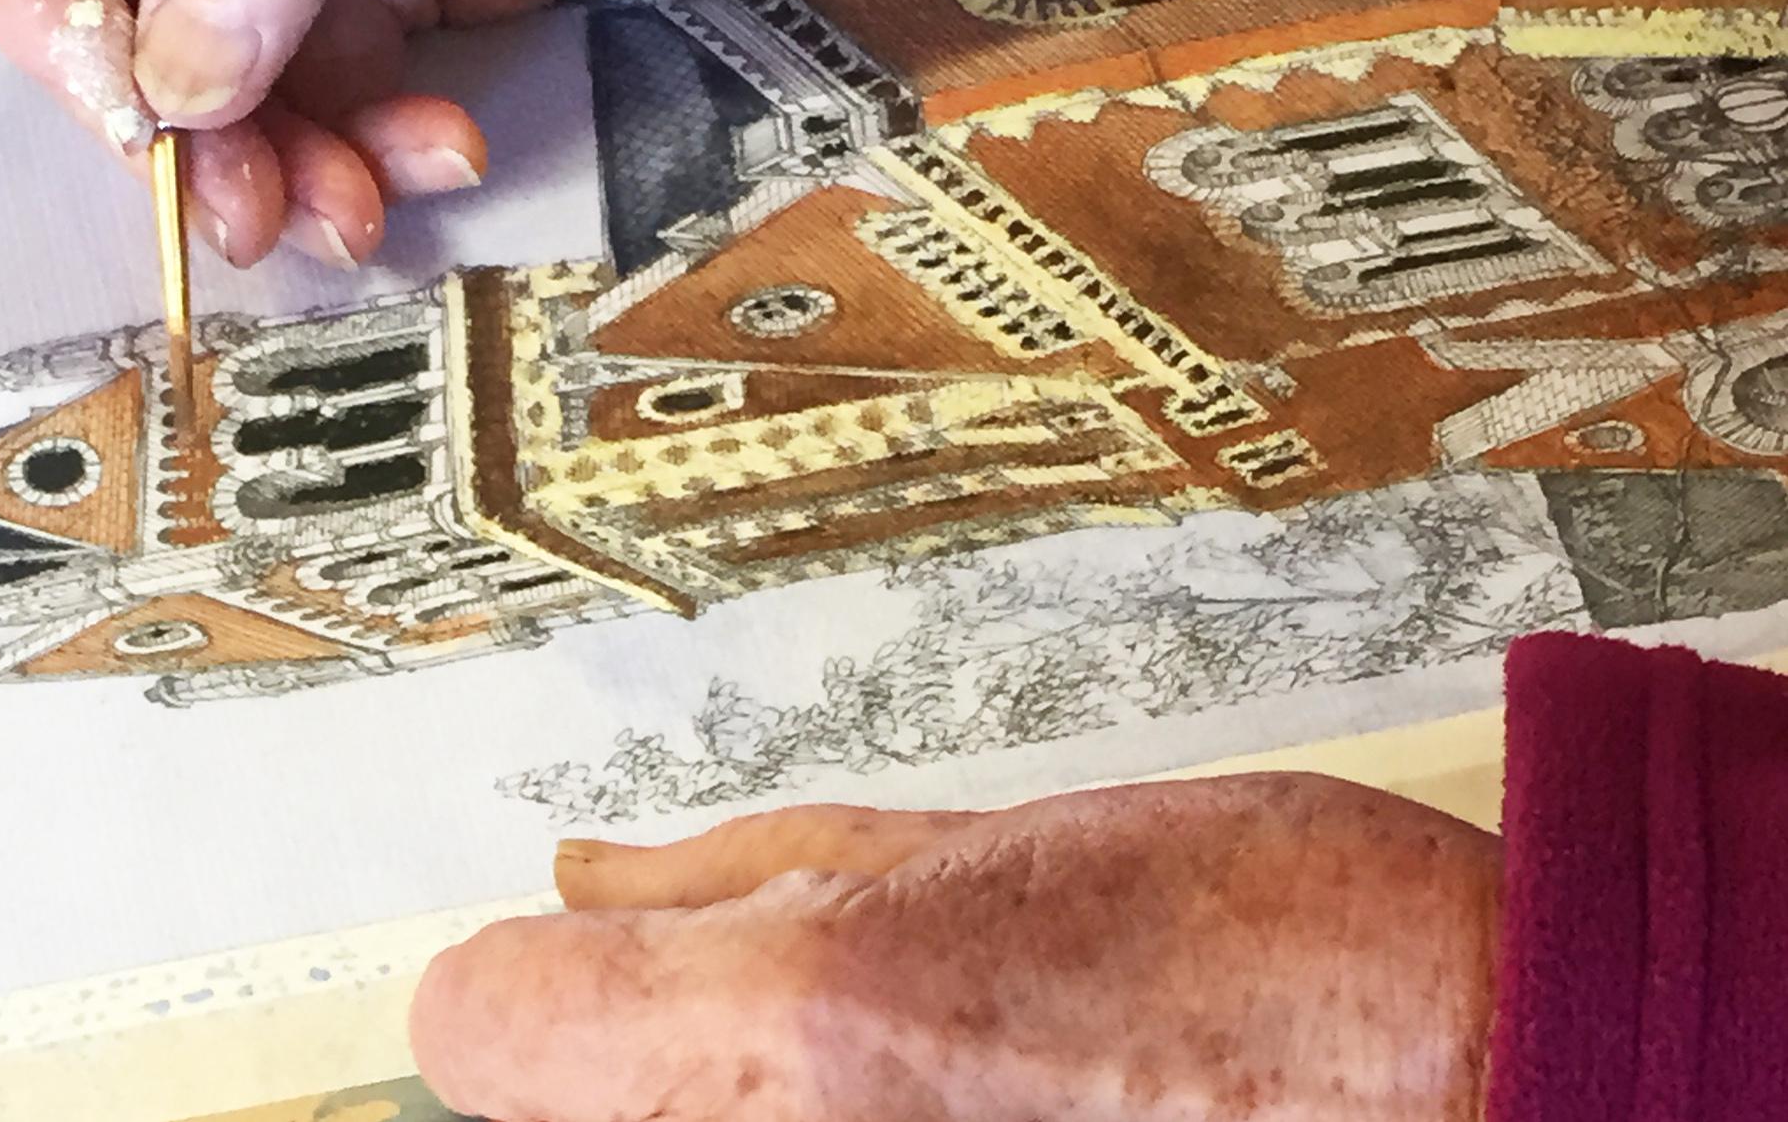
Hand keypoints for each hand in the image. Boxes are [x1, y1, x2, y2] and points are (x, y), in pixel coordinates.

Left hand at [410, 775, 1500, 1120]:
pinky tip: (944, 1099)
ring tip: (908, 1073)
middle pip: (559, 1101)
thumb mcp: (959, 841)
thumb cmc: (1252, 936)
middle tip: (815, 1026)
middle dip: (641, 1055)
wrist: (1450, 1081)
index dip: (544, 978)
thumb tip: (580, 881)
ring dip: (725, 1103)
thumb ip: (737, 877)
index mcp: (805, 1019)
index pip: (486, 1023)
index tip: (604, 959)